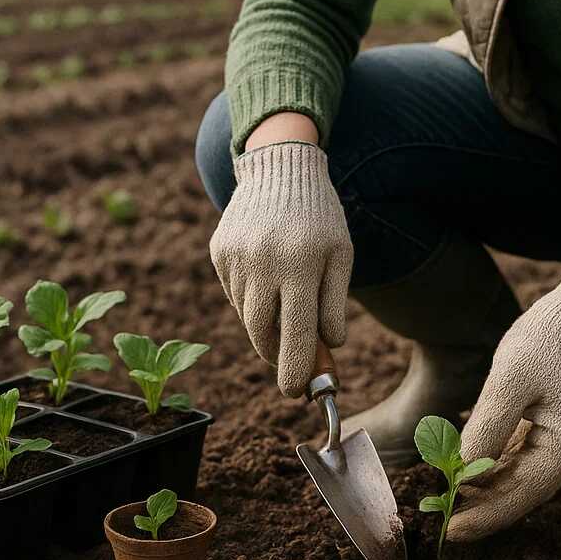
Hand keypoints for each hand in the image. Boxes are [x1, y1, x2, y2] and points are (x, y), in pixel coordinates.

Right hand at [208, 138, 351, 396]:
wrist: (281, 167)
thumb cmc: (320, 218)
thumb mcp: (341, 254)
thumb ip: (334, 303)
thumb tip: (329, 346)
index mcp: (301, 264)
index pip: (295, 332)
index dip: (294, 368)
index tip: (295, 392)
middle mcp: (264, 262)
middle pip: (263, 332)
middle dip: (277, 355)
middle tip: (291, 364)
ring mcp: (236, 258)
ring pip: (246, 316)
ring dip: (265, 327)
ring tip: (285, 309)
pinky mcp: (219, 252)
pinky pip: (234, 294)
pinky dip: (251, 300)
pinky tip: (267, 279)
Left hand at [447, 259, 560, 541]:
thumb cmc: (549, 337)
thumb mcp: (511, 378)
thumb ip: (489, 427)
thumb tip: (465, 470)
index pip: (524, 493)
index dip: (488, 515)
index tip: (454, 530)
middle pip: (524, 492)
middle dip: (486, 509)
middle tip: (447, 525)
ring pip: (522, 478)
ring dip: (489, 492)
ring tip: (453, 504)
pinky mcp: (551, 426)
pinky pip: (522, 458)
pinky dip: (497, 470)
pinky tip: (471, 476)